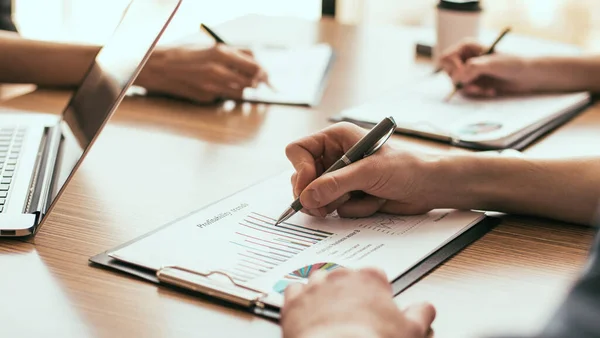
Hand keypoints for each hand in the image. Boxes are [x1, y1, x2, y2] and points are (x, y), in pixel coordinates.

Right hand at [138, 44, 267, 102]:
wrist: (159, 67)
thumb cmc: (184, 54)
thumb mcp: (210, 47)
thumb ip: (233, 54)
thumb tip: (255, 61)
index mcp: (221, 53)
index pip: (254, 66)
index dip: (263, 71)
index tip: (266, 74)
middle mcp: (219, 70)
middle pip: (251, 82)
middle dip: (256, 82)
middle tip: (256, 81)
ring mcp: (213, 86)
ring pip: (240, 92)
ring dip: (241, 88)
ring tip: (232, 81)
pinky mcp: (207, 98)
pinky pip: (224, 97)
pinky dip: (224, 93)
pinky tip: (213, 86)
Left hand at [281, 267, 435, 337]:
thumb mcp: (411, 331)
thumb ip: (420, 314)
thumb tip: (425, 309)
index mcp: (370, 278)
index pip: (376, 277)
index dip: (377, 294)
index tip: (377, 307)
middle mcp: (340, 277)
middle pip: (345, 278)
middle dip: (348, 293)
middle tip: (354, 315)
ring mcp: (315, 287)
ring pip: (319, 282)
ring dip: (323, 294)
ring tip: (330, 314)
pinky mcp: (294, 302)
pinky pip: (294, 292)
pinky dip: (299, 300)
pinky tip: (306, 312)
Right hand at [285, 122, 439, 217]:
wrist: (429, 186)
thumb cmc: (406, 167)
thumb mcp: (369, 172)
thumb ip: (336, 184)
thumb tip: (307, 196)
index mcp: (336, 138)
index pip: (299, 151)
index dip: (300, 171)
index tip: (308, 190)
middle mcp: (335, 155)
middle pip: (303, 177)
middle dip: (315, 194)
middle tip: (323, 209)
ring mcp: (341, 177)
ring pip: (318, 196)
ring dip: (338, 204)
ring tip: (361, 199)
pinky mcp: (349, 195)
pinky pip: (335, 208)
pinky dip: (354, 210)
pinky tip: (373, 202)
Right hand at [439, 40, 537, 96]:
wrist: (526, 76)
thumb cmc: (512, 64)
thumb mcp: (492, 64)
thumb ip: (473, 68)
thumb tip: (457, 78)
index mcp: (466, 47)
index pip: (446, 58)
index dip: (453, 68)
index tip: (465, 74)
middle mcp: (464, 57)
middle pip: (448, 72)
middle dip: (462, 82)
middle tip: (476, 85)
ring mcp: (468, 70)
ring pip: (456, 84)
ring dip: (471, 89)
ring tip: (485, 89)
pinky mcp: (473, 82)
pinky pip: (465, 91)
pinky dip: (476, 93)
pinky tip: (489, 91)